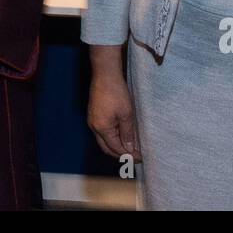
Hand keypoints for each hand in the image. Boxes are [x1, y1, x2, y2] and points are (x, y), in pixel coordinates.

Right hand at [87, 44, 140, 159]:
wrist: (105, 75)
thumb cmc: (117, 93)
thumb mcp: (126, 114)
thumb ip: (128, 133)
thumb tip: (130, 149)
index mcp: (102, 129)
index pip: (116, 148)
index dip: (128, 155)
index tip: (140, 158)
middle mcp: (94, 127)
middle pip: (106, 148)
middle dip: (120, 155)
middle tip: (134, 157)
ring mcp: (92, 120)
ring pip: (103, 140)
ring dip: (115, 146)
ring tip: (129, 148)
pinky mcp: (93, 114)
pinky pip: (102, 132)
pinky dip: (111, 138)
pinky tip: (120, 136)